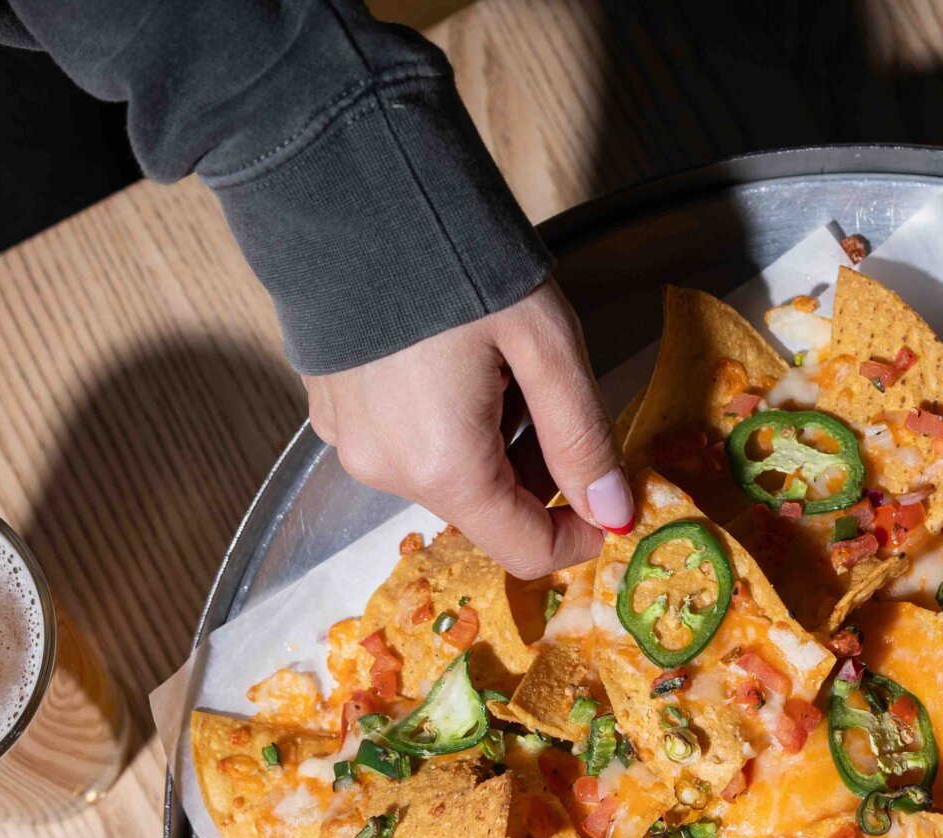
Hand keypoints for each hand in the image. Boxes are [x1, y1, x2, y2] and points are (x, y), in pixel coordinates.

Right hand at [305, 282, 633, 578]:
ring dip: (487, 439)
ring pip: (445, 472)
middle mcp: (386, 470)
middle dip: (532, 468)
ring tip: (494, 360)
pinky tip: (446, 354)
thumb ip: (582, 438)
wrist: (349, 183)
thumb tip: (614, 514)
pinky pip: (403, 440)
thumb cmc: (456, 256)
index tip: (608, 503)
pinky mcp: (329, 408)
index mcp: (443, 466)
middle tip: (547, 390)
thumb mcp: (546, 345)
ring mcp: (349, 441)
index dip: (577, 536)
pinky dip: (440, 417)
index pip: (524, 549)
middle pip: (485, 507)